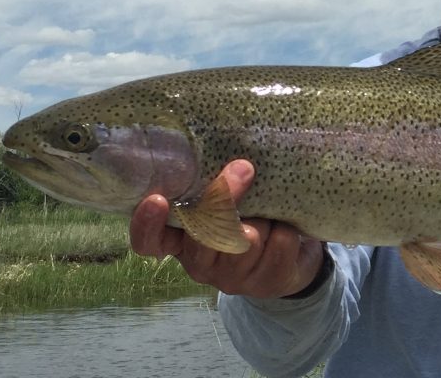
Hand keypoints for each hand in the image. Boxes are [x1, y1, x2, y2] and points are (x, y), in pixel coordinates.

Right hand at [129, 159, 324, 298]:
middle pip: (203, 237)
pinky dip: (285, 229)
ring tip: (269, 211)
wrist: (293, 255)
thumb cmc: (250, 216)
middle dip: (224, 200)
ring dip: (263, 217)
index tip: (157, 199)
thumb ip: (214, 188)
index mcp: (181, 240)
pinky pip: (278, 245)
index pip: (150, 242)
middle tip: (242, 168)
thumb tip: (225, 156)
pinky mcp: (266, 283)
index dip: (147, 225)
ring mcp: (232, 278)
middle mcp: (200, 264)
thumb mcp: (227, 201)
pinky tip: (285, 227)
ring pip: (246, 240)